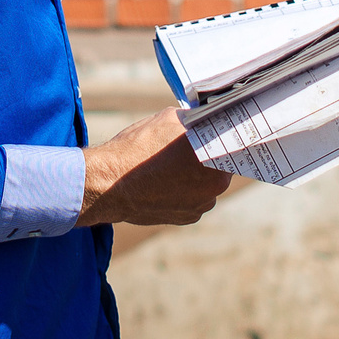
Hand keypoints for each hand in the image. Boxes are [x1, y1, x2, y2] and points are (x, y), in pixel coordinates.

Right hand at [78, 108, 232, 228]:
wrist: (108, 184)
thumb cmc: (138, 149)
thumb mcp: (169, 119)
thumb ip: (193, 121)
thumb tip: (202, 119)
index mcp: (216, 159)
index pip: (230, 143)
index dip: (221, 135)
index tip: (214, 130)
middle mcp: (215, 187)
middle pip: (219, 165)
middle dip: (207, 155)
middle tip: (188, 146)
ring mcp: (200, 206)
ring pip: (205, 184)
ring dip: (195, 175)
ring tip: (172, 165)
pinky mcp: (185, 218)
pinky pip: (192, 199)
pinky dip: (183, 191)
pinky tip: (165, 181)